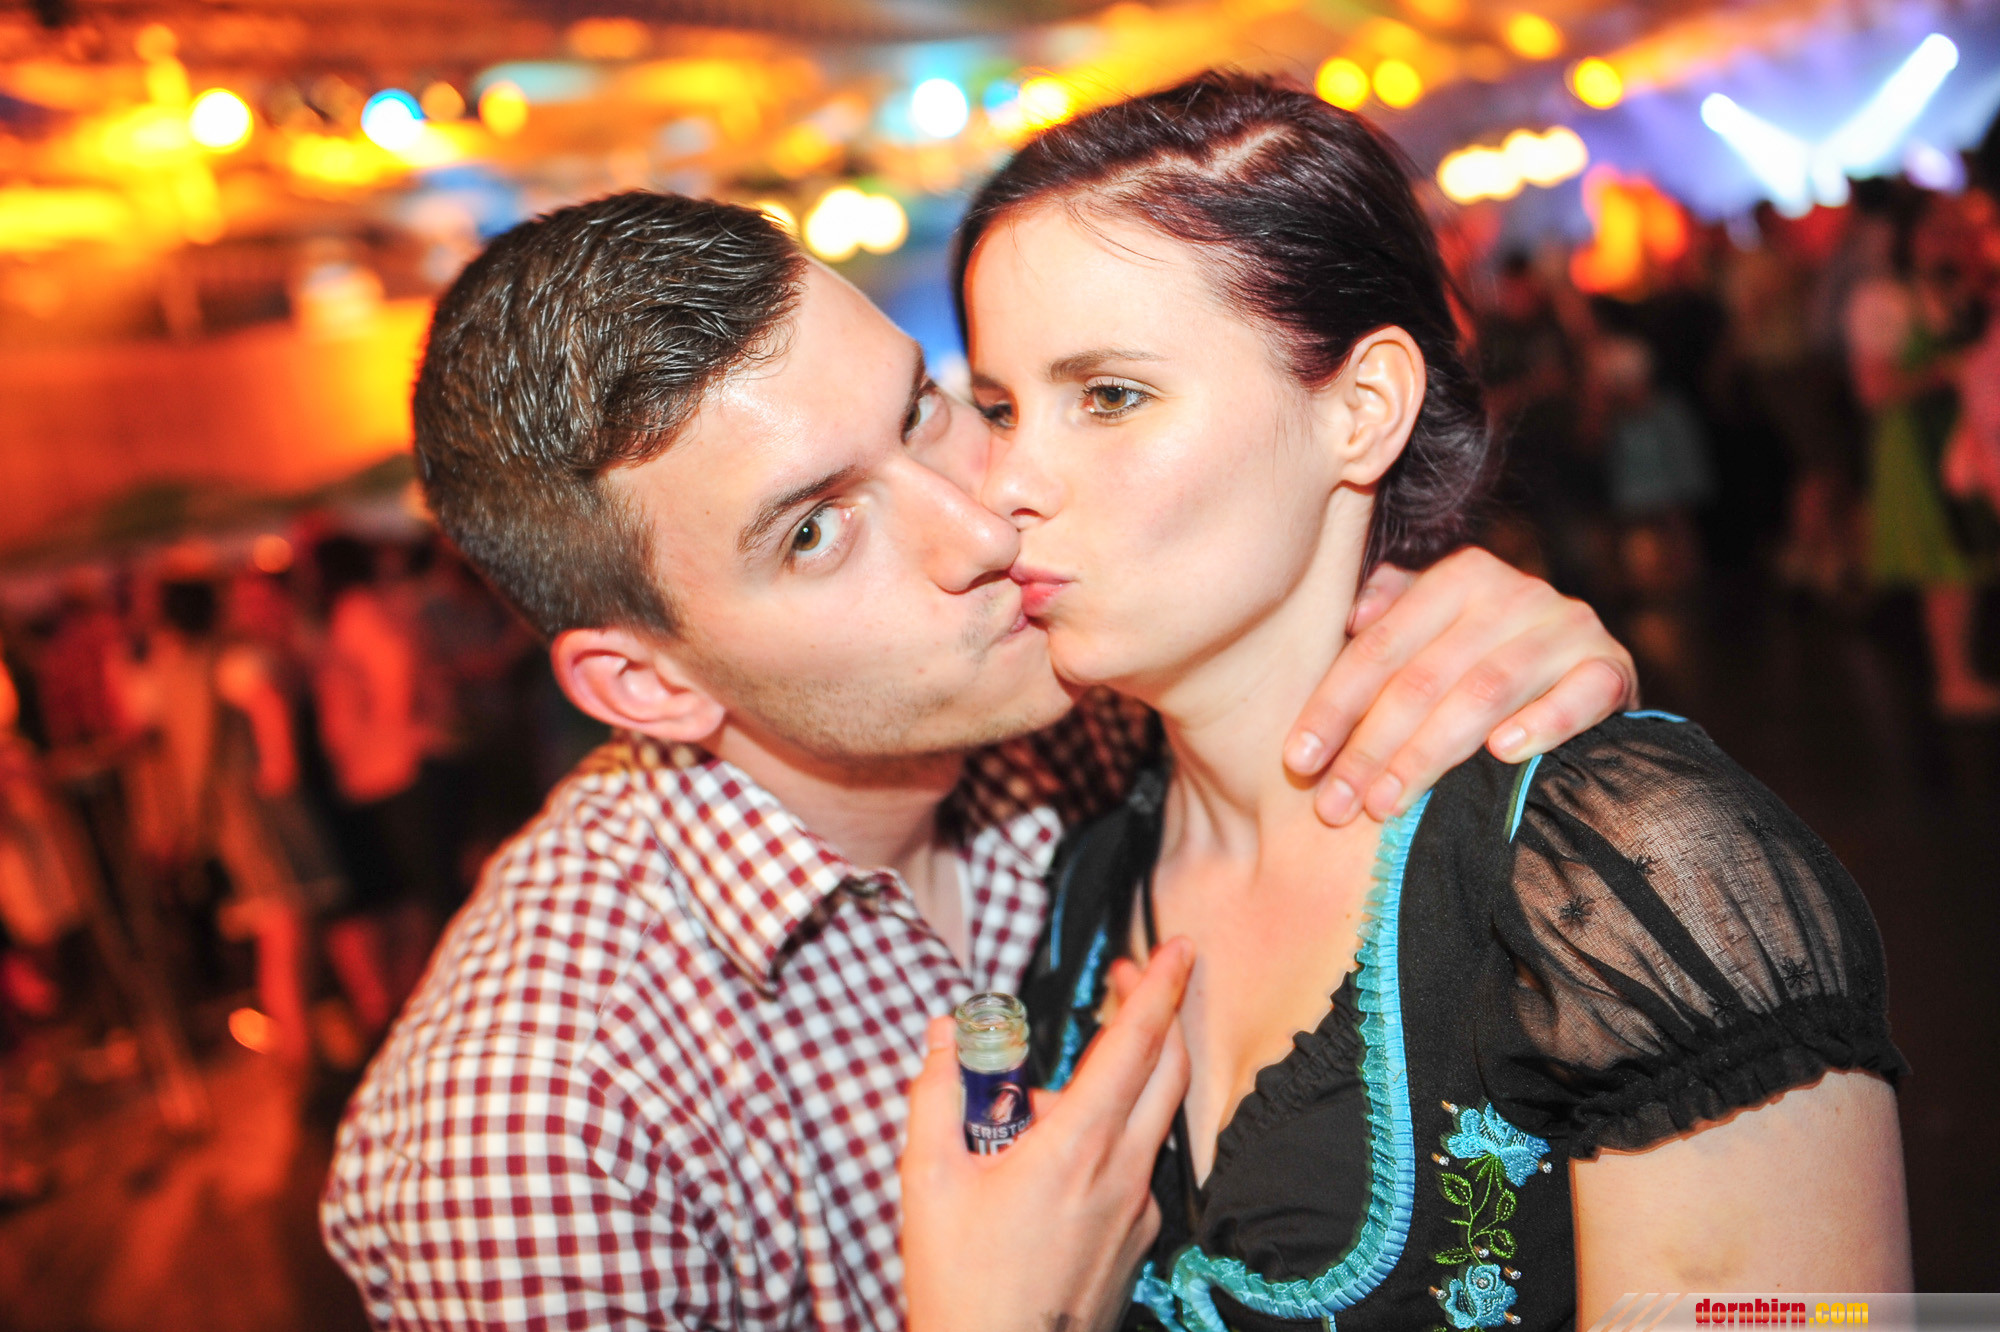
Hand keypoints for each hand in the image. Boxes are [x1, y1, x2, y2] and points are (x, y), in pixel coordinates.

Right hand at [902, 939, 1193, 1331]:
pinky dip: (1108, 1133)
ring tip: (1041, 1100)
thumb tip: (942, 1036)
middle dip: (1159, 1011)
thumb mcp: (928, 1182)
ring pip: (1150, 1117)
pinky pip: (1134, 1162)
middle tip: (1132, 978)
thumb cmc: (962, 1285)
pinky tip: (1051, 1154)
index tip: (1179, 948)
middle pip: (1168, 1070)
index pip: (1135, 1046)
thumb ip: (937, 1095)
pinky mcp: (1137, 1237)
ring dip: (1122, 1078)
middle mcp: (1122, 1172)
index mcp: (1075, 1147)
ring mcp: (1137, 1208)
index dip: (1160, 988)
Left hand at [1284, 547, 1637, 824]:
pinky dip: (1541, 723)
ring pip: (1485, 692)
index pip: (1380, 647)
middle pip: (1424, 677)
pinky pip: (1579, 696)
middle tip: (1336, 804)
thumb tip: (1352, 617)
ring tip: (1387, 803)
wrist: (1585, 669)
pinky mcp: (1612, 666)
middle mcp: (1515, 592)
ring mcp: (1567, 628)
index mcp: (1461, 576)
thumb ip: (1389, 616)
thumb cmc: (1483, 656)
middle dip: (1370, 747)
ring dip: (1429, 754)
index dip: (1333, 707)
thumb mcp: (1433, 629)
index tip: (1298, 762)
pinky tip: (1502, 755)